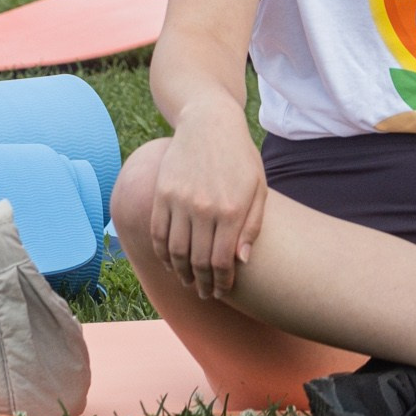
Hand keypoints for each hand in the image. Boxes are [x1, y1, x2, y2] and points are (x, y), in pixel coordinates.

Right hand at [149, 102, 267, 299]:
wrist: (209, 121)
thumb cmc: (239, 156)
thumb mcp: (258, 187)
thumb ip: (252, 226)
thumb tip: (241, 261)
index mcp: (231, 210)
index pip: (222, 262)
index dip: (221, 283)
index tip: (222, 290)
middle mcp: (204, 208)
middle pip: (197, 262)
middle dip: (202, 284)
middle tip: (205, 293)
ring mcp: (179, 200)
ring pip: (175, 252)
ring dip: (181, 273)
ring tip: (188, 282)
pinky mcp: (161, 192)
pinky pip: (157, 232)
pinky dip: (162, 252)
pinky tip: (170, 262)